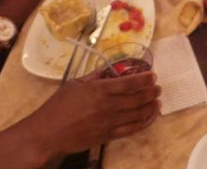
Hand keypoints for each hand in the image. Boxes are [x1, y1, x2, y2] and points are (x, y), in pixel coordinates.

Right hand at [27, 71, 161, 157]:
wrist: (48, 134)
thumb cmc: (57, 107)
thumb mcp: (74, 85)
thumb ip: (93, 77)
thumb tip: (106, 69)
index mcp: (100, 90)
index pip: (129, 83)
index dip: (144, 79)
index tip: (153, 75)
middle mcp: (108, 106)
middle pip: (137, 99)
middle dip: (151, 93)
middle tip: (158, 88)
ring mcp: (109, 123)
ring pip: (137, 115)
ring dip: (150, 108)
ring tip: (158, 102)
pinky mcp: (107, 136)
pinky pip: (130, 130)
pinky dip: (142, 124)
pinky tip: (148, 119)